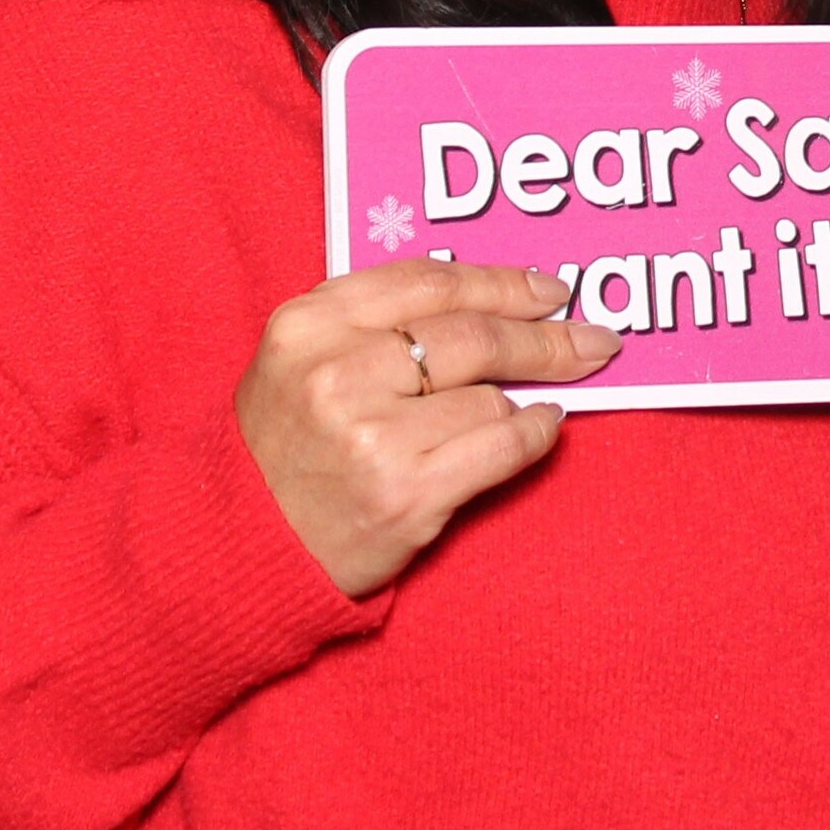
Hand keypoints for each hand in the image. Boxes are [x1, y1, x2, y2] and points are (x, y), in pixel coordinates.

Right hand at [235, 260, 618, 595]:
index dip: (503, 282)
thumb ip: (374, 321)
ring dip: (528, 396)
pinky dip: (536, 433)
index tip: (549, 290)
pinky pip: (500, 447)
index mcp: (309, 325)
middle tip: (592, 337)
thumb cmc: (282, 448)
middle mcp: (338, 373)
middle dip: (545, 335)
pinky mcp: (405, 495)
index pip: (431, 284)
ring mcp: (372, 436)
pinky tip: (545, 425)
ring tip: (541, 399)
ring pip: (490, 395)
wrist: (237, 546)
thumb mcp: (299, 359)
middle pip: (473, 335)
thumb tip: (492, 300)